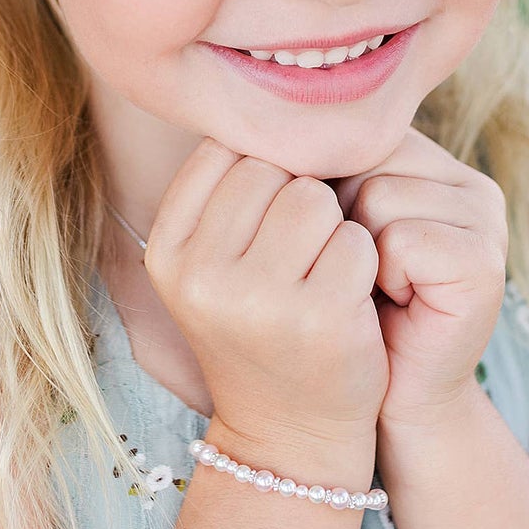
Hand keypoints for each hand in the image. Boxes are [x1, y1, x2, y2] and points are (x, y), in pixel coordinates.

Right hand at [143, 137, 389, 464]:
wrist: (290, 432)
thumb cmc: (260, 325)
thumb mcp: (213, 261)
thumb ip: (227, 188)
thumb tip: (273, 97)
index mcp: (166, 247)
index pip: (226, 150)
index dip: (266, 172)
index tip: (269, 222)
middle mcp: (198, 272)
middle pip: (272, 168)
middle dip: (300, 198)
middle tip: (297, 258)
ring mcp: (254, 298)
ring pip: (316, 197)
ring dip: (334, 228)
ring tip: (319, 276)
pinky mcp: (315, 317)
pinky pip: (355, 240)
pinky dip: (361, 262)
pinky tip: (346, 300)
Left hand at [329, 126, 507, 431]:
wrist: (389, 398)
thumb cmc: (345, 308)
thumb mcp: (325, 228)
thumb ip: (318, 172)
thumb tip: (268, 125)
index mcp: (427, 161)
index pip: (352, 134)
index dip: (318, 187)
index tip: (328, 241)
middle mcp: (464, 181)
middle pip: (362, 157)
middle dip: (336, 219)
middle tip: (356, 270)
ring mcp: (483, 219)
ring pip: (378, 195)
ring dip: (356, 251)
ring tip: (377, 287)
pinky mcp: (485, 261)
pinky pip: (402, 240)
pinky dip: (384, 276)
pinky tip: (396, 302)